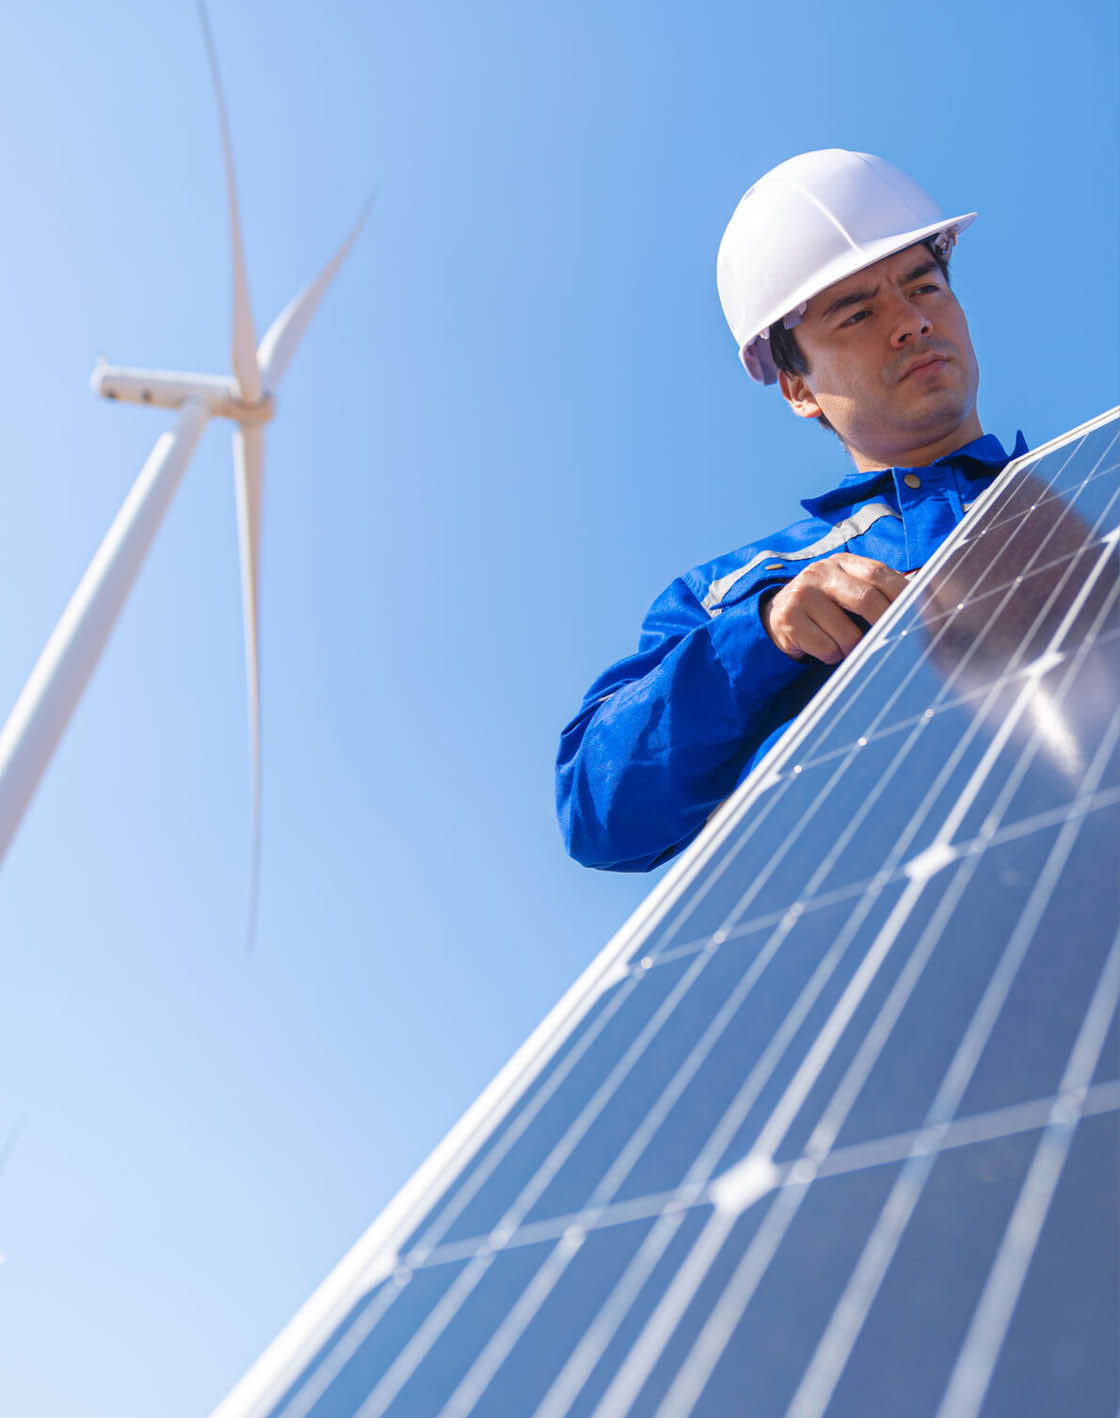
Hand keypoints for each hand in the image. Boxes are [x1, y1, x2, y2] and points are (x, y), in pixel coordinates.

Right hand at [761, 553, 909, 663]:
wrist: (774, 614)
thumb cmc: (825, 605)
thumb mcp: (848, 587)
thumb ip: (878, 588)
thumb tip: (922, 592)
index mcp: (841, 562)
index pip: (879, 574)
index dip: (901, 594)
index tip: (917, 614)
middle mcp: (819, 573)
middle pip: (866, 599)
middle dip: (884, 624)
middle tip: (894, 640)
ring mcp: (801, 595)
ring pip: (847, 634)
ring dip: (852, 648)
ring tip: (844, 645)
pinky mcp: (788, 620)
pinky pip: (826, 648)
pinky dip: (831, 656)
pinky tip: (823, 648)